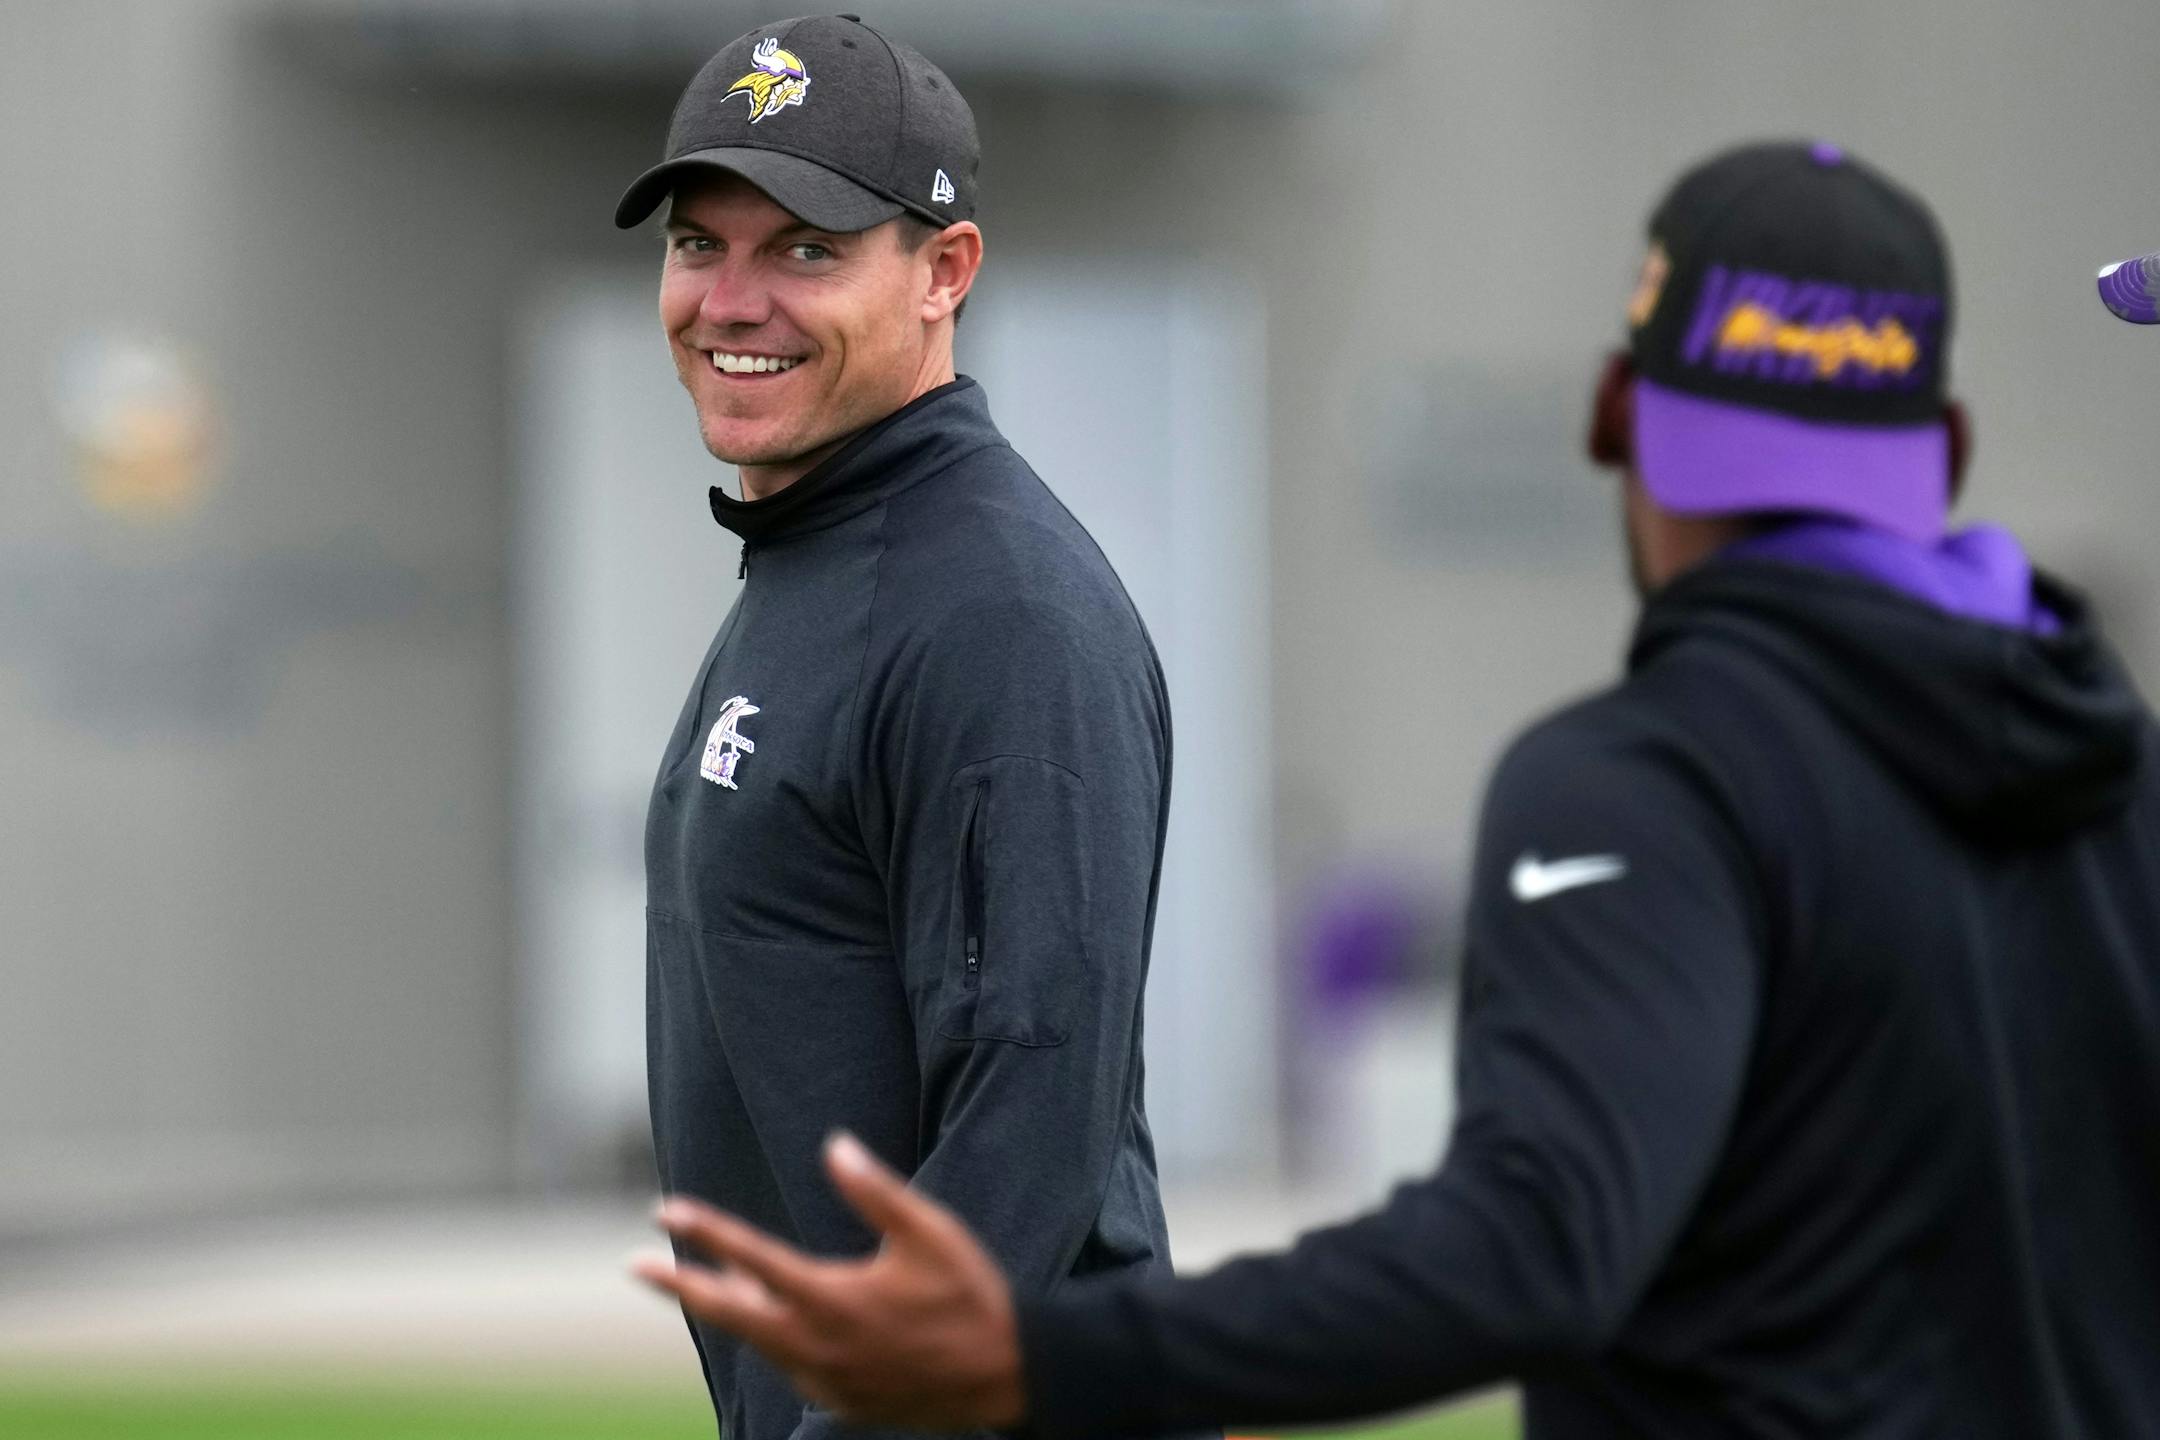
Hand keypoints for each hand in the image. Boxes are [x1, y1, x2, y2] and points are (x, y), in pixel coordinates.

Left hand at [632, 1132, 1025, 1429]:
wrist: (1005, 1376)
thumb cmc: (969, 1294)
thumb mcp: (929, 1232)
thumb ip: (876, 1190)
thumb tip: (833, 1145)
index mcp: (835, 1299)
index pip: (752, 1258)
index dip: (706, 1231)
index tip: (665, 1209)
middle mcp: (818, 1346)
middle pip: (729, 1312)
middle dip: (679, 1285)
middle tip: (633, 1265)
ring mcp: (825, 1380)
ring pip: (756, 1341)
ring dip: (725, 1309)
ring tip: (696, 1282)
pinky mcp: (839, 1402)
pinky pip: (788, 1367)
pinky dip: (768, 1339)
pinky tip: (769, 1321)